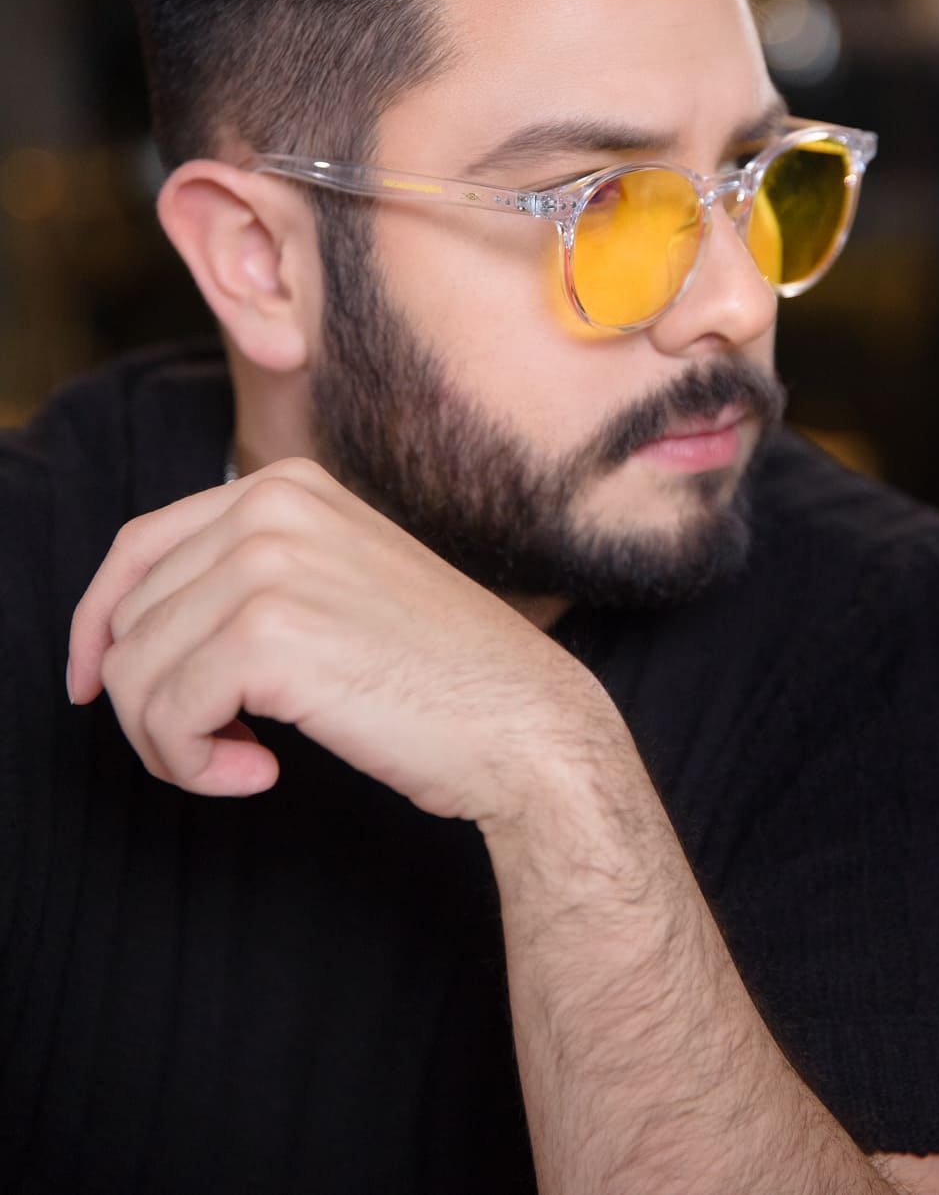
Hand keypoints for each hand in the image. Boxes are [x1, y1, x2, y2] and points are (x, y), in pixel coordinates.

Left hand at [66, 457, 608, 824]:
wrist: (521, 718)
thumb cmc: (436, 671)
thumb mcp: (337, 583)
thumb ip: (248, 577)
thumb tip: (127, 632)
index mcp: (285, 486)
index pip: (137, 548)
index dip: (98, 625)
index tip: (96, 684)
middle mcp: (268, 507)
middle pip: (127, 617)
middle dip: (151, 700)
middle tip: (222, 747)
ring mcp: (266, 564)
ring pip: (136, 672)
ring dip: (173, 743)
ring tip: (243, 762)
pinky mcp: (267, 634)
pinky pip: (166, 716)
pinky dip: (195, 765)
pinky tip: (261, 774)